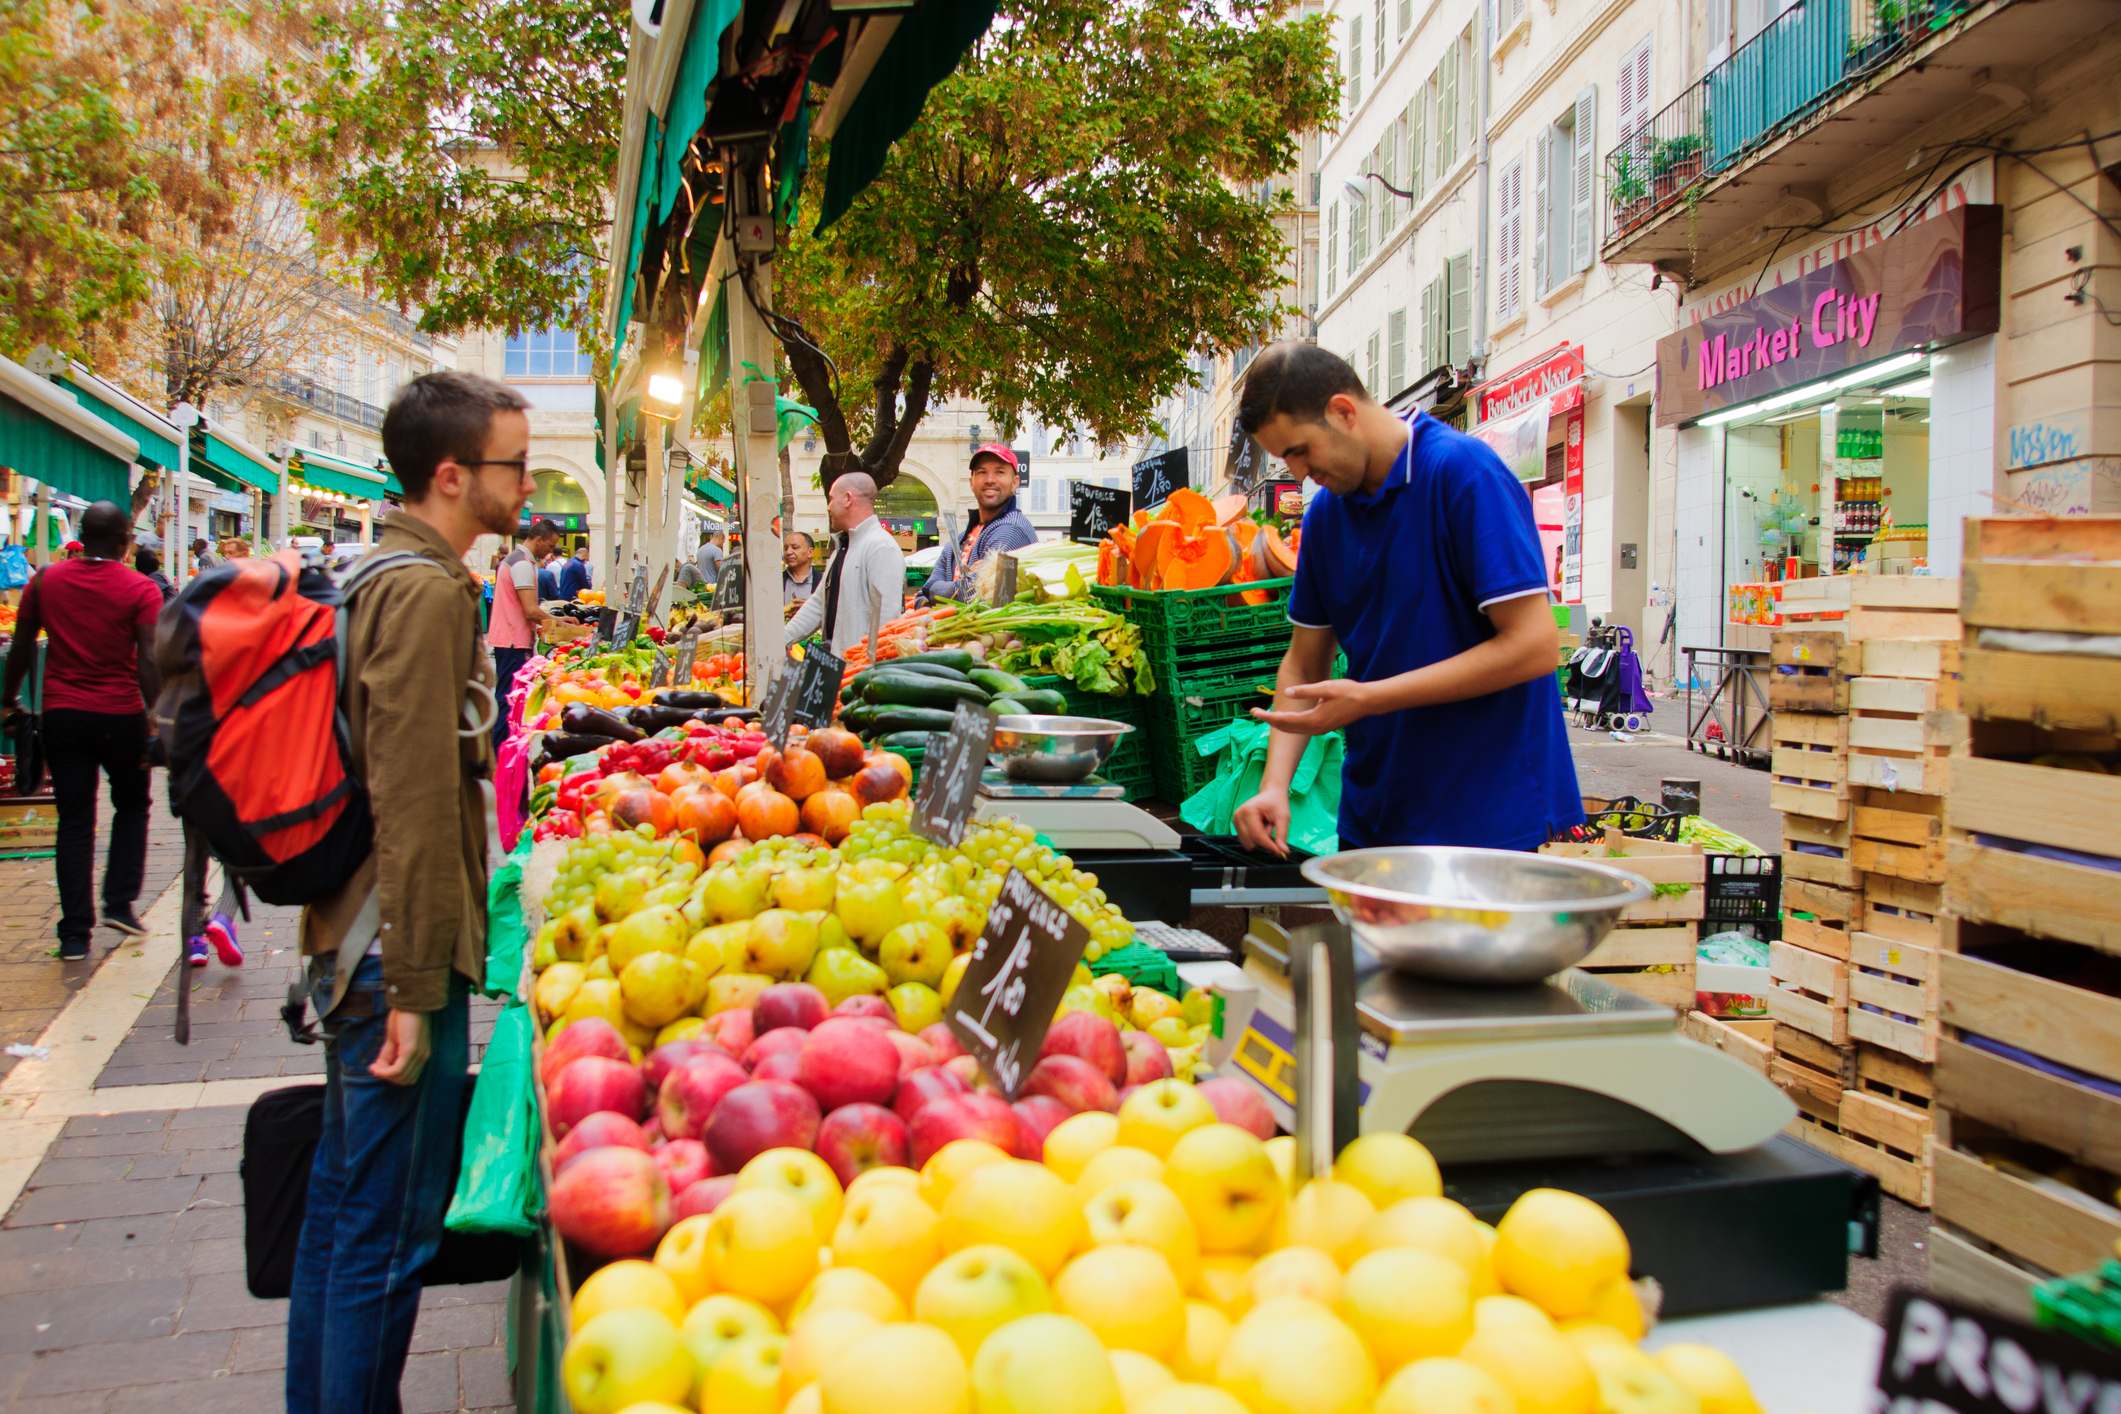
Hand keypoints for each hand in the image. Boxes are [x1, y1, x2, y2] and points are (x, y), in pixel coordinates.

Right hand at [370, 1008, 431, 1085]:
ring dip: (385, 1075)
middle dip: (388, 1078)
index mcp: (421, 1055)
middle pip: (405, 1080)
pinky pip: (397, 1070)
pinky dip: (384, 1072)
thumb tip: (378, 1067)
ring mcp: (418, 1054)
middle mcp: (423, 1057)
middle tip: (376, 1067)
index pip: (409, 1077)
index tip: (378, 1068)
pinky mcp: (411, 1050)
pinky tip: (375, 1066)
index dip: (393, 1077)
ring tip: (375, 1066)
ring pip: (401, 1077)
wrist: (410, 1002)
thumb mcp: (395, 1039)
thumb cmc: (404, 1017)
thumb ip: (389, 1054)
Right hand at [1233, 784, 1292, 857]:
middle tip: (1270, 828)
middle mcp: (1238, 816)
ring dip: (1259, 839)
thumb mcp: (1283, 817)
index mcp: (1248, 811)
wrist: (1270, 794)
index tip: (1280, 852)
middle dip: (1263, 840)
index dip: (1269, 845)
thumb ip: (1282, 835)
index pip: (1257, 835)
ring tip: (1265, 826)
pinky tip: (1260, 827)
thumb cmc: (1276, 802)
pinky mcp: (1236, 826)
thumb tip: (1283, 852)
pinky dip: (1255, 838)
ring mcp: (1236, 821)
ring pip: (1248, 843)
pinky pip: (1246, 841)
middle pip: (1251, 842)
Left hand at [1250, 678, 1374, 736]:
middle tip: (1253, 712)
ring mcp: (1319, 730)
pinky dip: (1289, 724)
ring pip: (1292, 729)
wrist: (1367, 702)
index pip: (1284, 720)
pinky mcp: (1323, 727)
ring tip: (1265, 715)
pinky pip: (1300, 728)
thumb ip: (1305, 690)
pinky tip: (1284, 718)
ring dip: (1278, 723)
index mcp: (1313, 720)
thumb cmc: (1348, 692)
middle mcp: (1314, 728)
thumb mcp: (1325, 687)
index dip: (1267, 716)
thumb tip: (1287, 693)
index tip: (1253, 711)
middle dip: (1268, 720)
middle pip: (1285, 728)